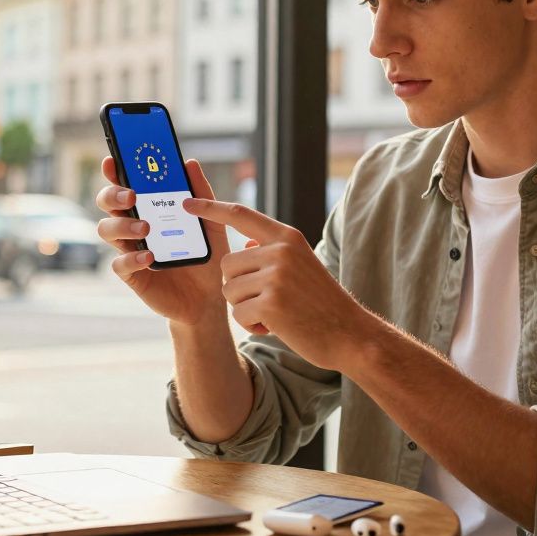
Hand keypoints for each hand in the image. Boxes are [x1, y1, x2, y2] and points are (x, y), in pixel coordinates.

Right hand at [95, 157, 228, 326]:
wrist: (211, 298)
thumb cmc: (207, 256)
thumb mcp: (212, 222)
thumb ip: (202, 194)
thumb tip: (189, 163)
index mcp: (149, 208)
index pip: (125, 184)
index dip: (115, 171)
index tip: (113, 160)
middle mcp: (134, 226)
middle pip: (107, 203)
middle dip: (113, 194)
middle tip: (132, 195)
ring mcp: (130, 250)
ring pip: (106, 230)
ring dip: (122, 225)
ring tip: (146, 228)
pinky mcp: (133, 276)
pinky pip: (120, 264)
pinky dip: (131, 258)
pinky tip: (149, 257)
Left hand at [182, 197, 370, 370]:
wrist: (350, 333)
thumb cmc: (321, 302)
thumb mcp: (301, 265)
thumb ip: (272, 253)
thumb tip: (244, 246)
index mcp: (286, 237)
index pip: (240, 215)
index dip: (210, 207)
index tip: (187, 202)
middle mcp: (280, 251)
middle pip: (226, 264)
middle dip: (238, 287)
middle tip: (267, 300)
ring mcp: (276, 276)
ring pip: (229, 291)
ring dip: (244, 308)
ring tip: (275, 313)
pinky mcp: (271, 303)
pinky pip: (238, 314)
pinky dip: (252, 325)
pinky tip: (276, 327)